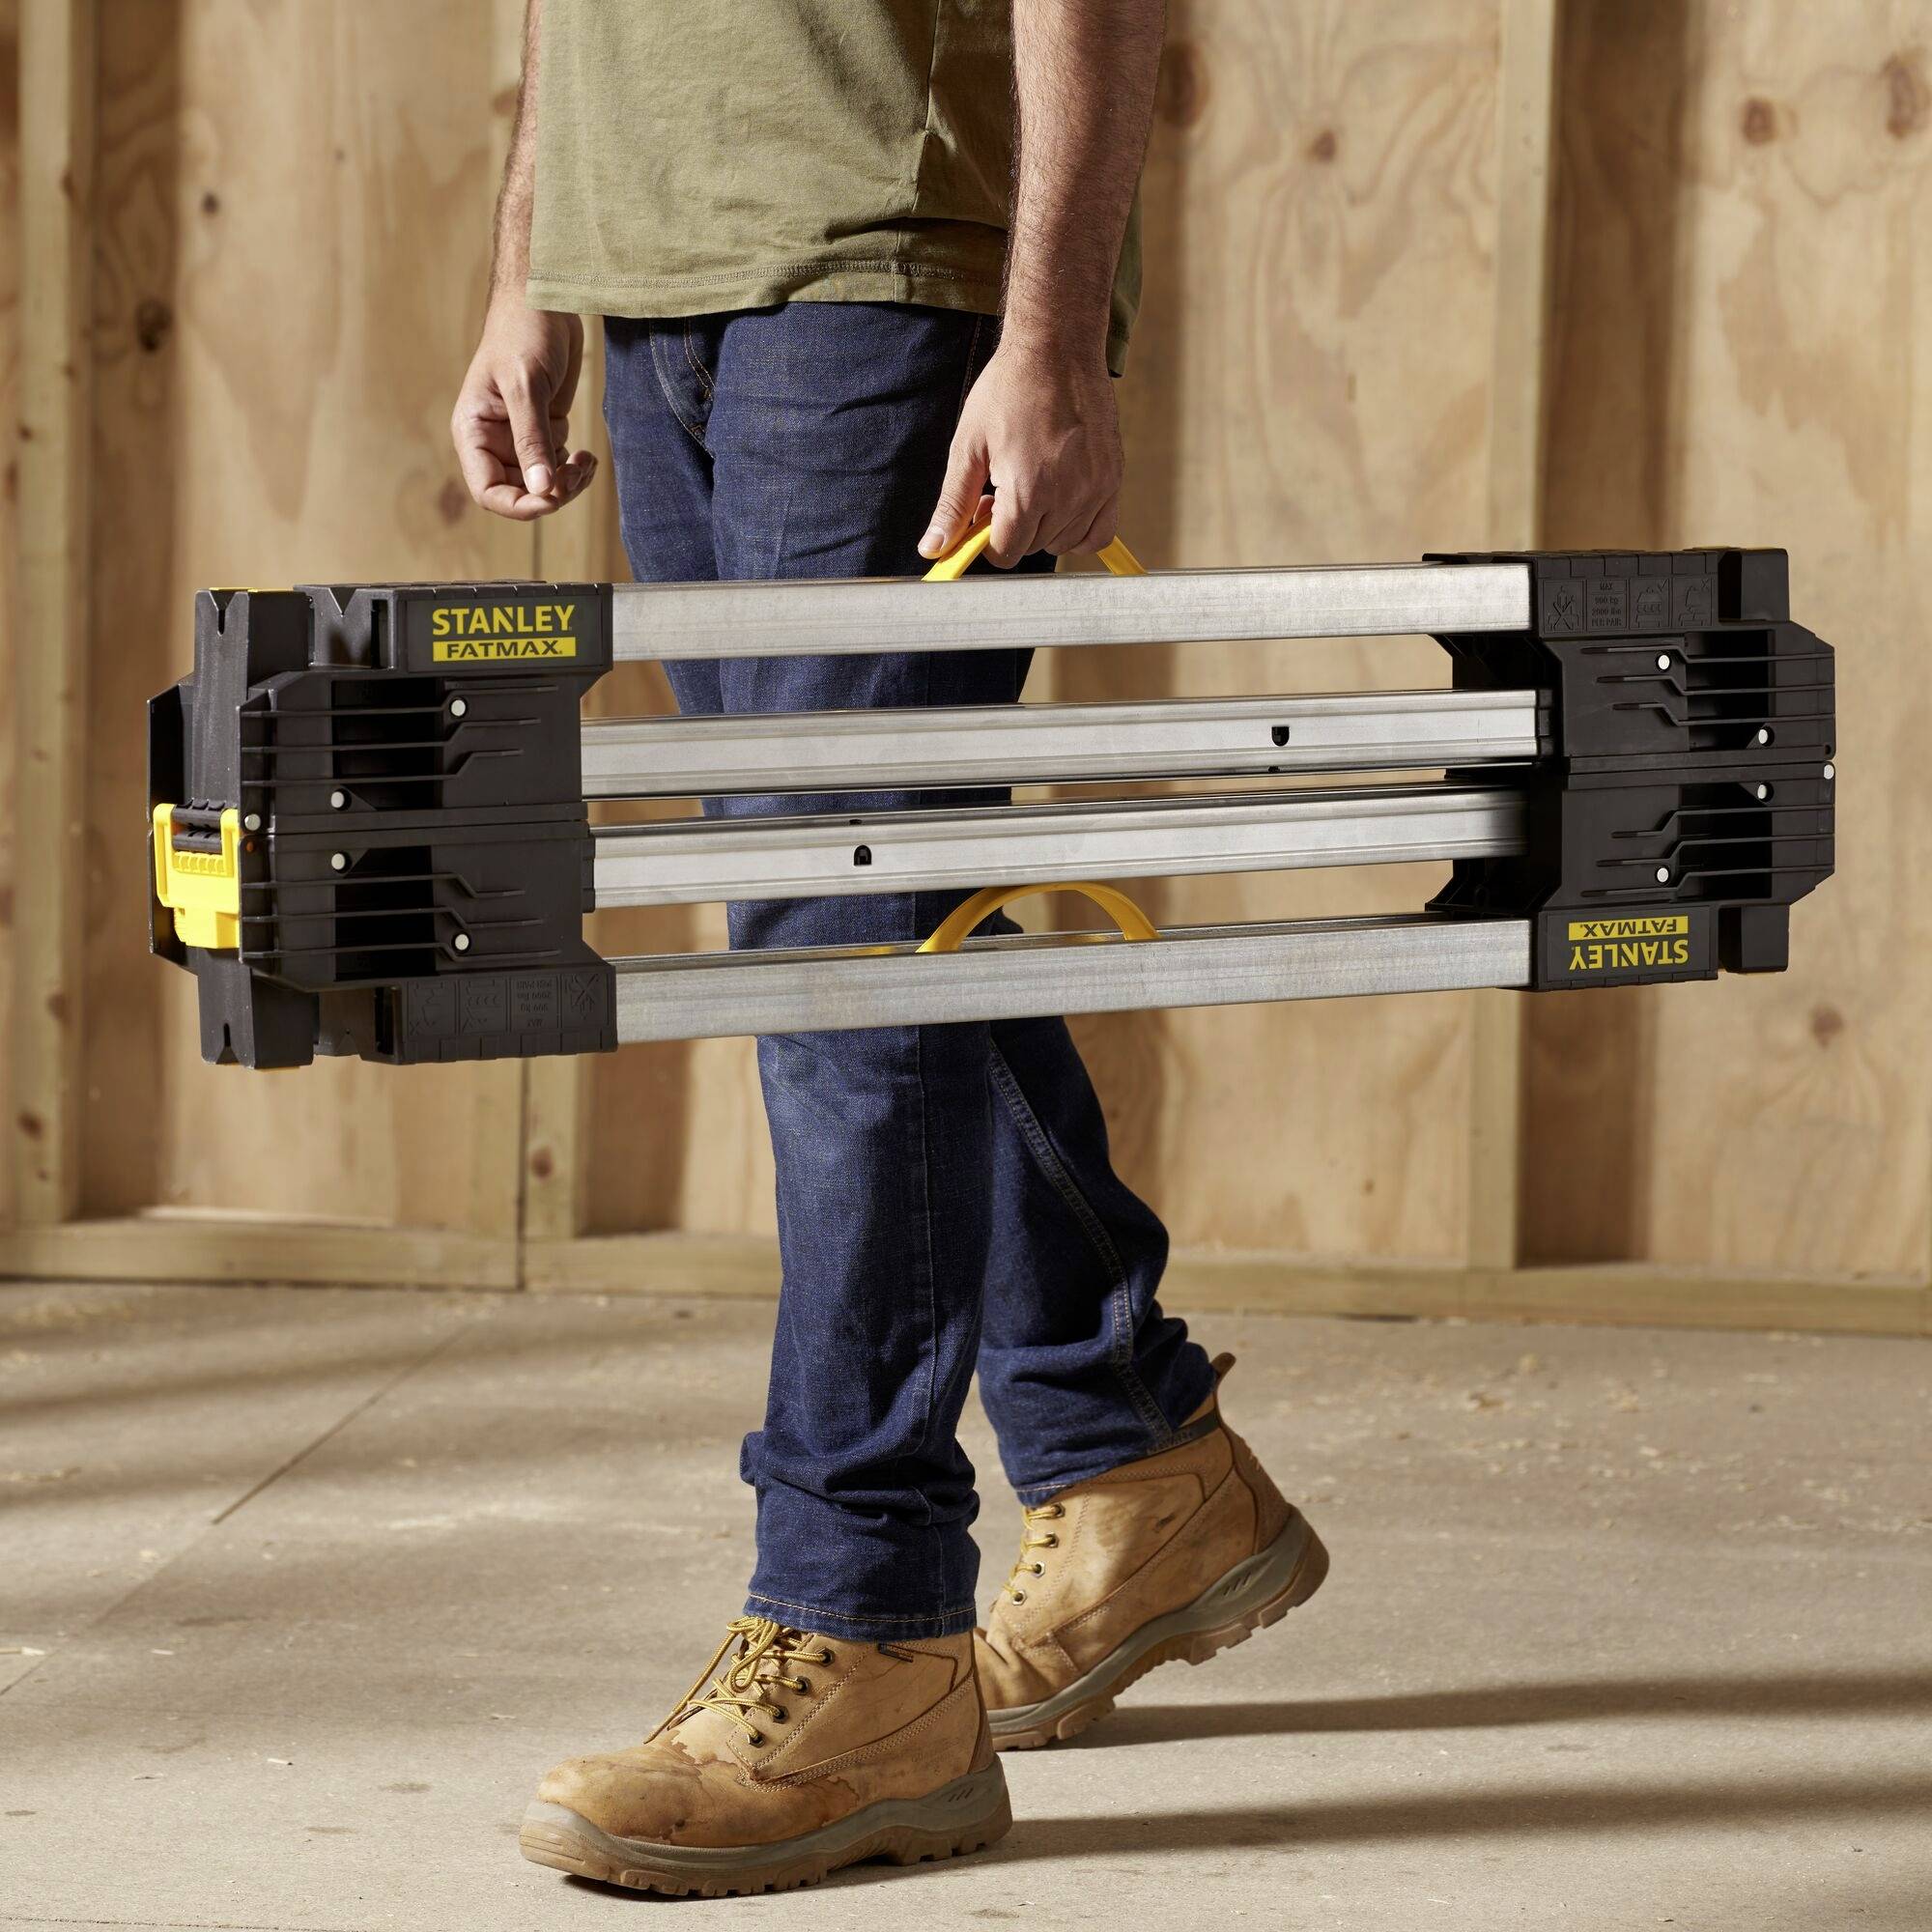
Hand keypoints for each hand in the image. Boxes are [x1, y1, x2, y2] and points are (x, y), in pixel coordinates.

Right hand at [451, 302, 596, 519]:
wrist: (545, 299)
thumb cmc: (522, 332)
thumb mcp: (525, 386)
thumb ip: (532, 439)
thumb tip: (542, 490)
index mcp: (474, 431)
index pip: (488, 491)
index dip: (518, 505)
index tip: (550, 500)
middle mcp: (494, 440)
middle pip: (520, 493)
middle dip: (551, 494)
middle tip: (576, 474)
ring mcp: (520, 437)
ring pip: (543, 485)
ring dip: (568, 484)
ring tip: (586, 462)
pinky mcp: (545, 430)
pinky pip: (559, 467)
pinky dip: (576, 470)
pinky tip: (589, 456)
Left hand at [919, 339, 1120, 566]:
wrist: (1057, 349)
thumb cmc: (1009, 389)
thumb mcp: (969, 446)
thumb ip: (953, 503)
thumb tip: (932, 548)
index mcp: (1027, 491)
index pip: (1006, 552)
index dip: (987, 539)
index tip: (984, 511)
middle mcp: (1066, 497)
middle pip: (1032, 547)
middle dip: (1012, 529)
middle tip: (1003, 488)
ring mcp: (1094, 490)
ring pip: (1063, 543)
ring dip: (1043, 528)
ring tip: (1032, 486)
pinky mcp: (1112, 480)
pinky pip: (1099, 533)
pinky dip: (1079, 532)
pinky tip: (1061, 508)